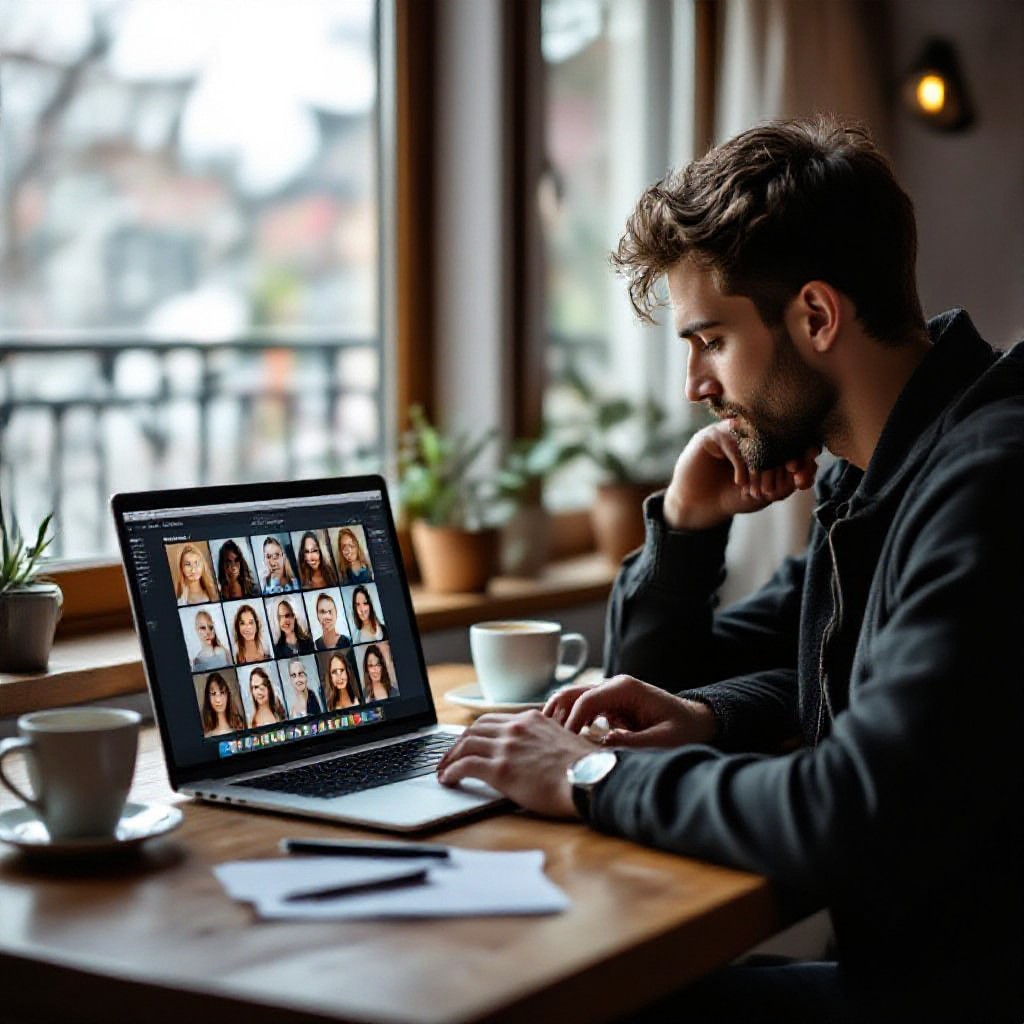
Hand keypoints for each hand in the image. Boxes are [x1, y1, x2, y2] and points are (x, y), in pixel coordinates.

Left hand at [437, 711, 596, 817]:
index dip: (476, 733)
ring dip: (449, 757)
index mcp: (531, 719)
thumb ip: (545, 740)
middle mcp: (515, 728)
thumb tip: (539, 753)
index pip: (493, 720)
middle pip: (474, 729)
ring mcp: (507, 747)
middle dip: (457, 743)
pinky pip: (466, 765)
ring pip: (465, 744)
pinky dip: (452, 771)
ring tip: (443, 770)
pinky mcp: (501, 769)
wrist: (591, 779)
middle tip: (449, 756)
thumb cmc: (585, 768)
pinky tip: (448, 779)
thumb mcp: (564, 741)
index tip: (469, 743)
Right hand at [544, 674, 717, 748]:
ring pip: (572, 697)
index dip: (570, 721)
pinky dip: (568, 719)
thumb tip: (604, 742)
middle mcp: (614, 686)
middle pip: (572, 693)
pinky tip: (564, 740)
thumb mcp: (663, 740)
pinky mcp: (609, 704)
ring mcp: (610, 693)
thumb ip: (634, 741)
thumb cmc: (683, 730)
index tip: (562, 743)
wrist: (697, 721)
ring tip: (548, 740)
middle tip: (544, 740)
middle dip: (555, 714)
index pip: (586, 699)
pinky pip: (581, 707)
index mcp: (625, 689)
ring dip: (559, 715)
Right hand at [662, 422, 819, 530]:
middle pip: (776, 436)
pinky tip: (740, 482)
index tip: (801, 478)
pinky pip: (733, 441)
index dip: (802, 456)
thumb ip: (787, 482)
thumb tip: (810, 467)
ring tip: (757, 490)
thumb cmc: (733, 498)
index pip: (792, 439)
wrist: (701, 506)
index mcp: (767, 440)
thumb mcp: (766, 494)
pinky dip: (741, 464)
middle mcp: (750, 430)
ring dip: (759, 467)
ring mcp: (732, 430)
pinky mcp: (713, 434)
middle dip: (781, 463)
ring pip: (754, 439)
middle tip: (780, 484)